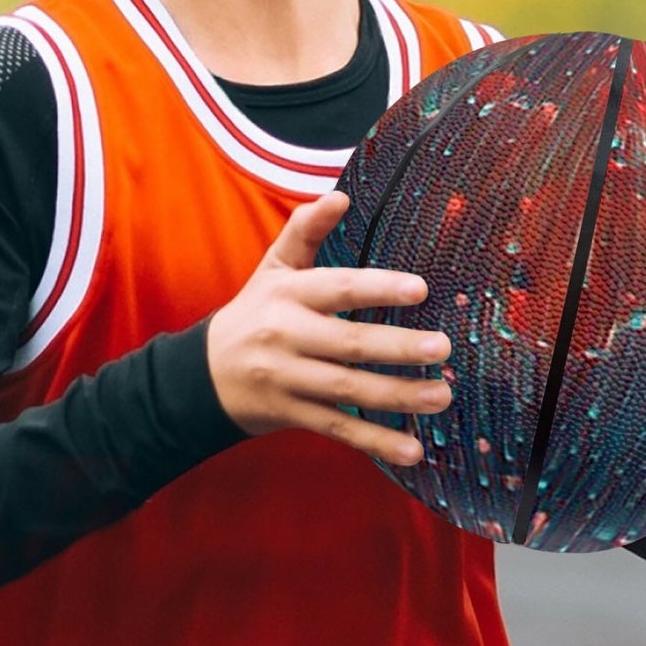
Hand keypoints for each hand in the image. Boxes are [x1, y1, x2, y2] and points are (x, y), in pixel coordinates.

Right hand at [206, 191, 452, 465]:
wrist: (202, 375)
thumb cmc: (255, 313)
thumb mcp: (273, 269)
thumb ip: (306, 231)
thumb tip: (339, 195)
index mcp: (287, 295)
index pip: (336, 288)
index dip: (376, 287)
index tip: (420, 289)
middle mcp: (286, 337)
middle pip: (348, 344)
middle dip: (398, 347)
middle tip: (443, 348)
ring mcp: (288, 380)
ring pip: (348, 390)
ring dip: (398, 396)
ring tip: (442, 396)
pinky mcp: (292, 415)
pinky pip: (338, 429)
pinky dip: (375, 442)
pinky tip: (412, 450)